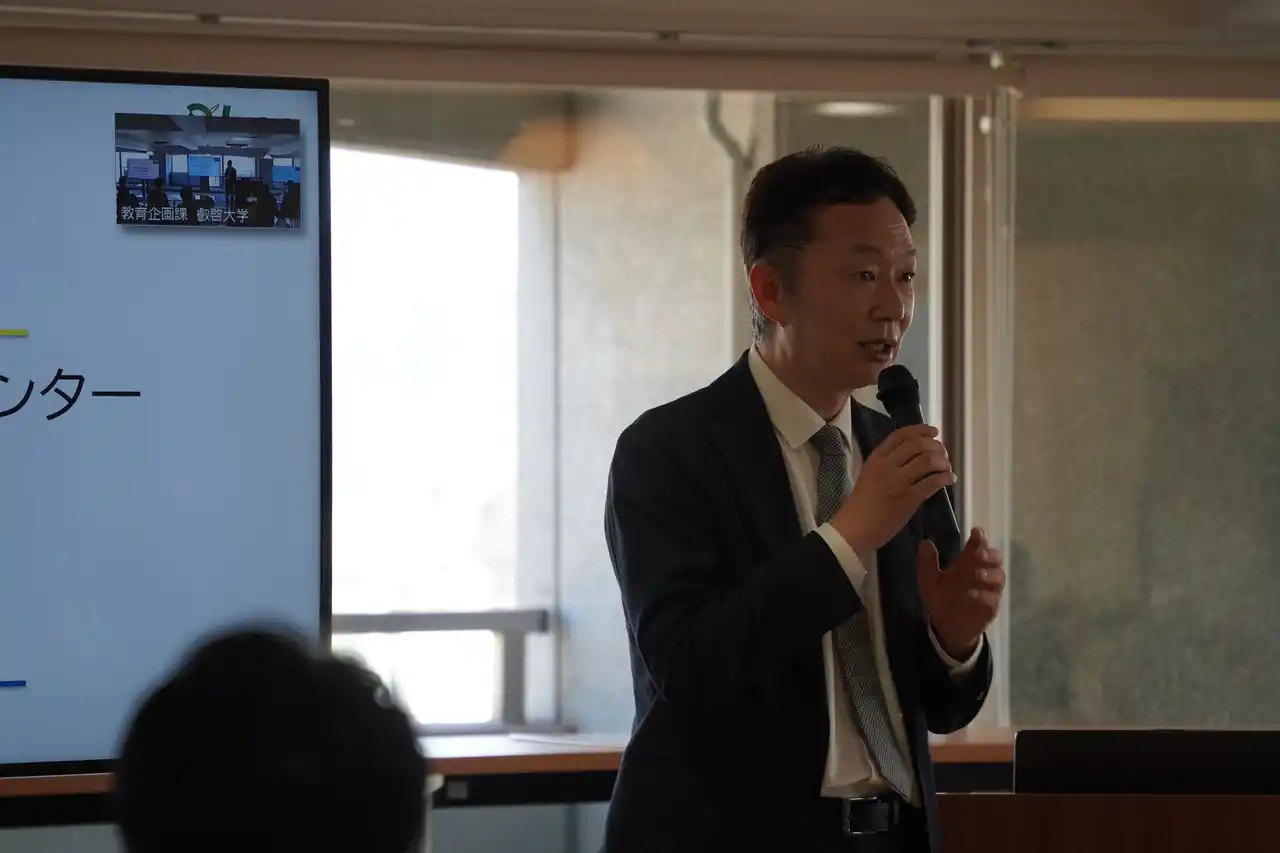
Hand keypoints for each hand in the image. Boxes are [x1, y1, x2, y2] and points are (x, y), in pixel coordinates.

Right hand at [828, 424, 955, 555]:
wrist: (855, 528)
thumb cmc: (861, 504)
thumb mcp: (870, 475)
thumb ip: (888, 463)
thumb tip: (915, 457)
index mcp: (876, 458)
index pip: (901, 435)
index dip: (921, 430)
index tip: (934, 432)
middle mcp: (887, 465)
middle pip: (918, 444)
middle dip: (936, 446)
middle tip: (943, 454)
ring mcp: (898, 482)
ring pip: (928, 460)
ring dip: (943, 462)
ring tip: (946, 468)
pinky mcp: (909, 499)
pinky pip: (933, 482)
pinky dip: (945, 478)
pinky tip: (949, 480)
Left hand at [917, 528, 1004, 659]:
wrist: (946, 625)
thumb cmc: (941, 598)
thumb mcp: (929, 580)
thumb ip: (928, 562)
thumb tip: (924, 542)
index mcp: (967, 563)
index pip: (979, 546)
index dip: (980, 538)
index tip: (976, 532)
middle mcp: (982, 573)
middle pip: (996, 558)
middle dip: (989, 554)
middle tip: (977, 554)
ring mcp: (989, 591)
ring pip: (999, 577)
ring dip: (988, 574)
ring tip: (975, 574)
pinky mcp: (990, 608)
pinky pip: (993, 600)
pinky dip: (984, 596)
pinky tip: (973, 594)